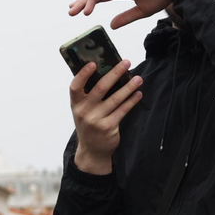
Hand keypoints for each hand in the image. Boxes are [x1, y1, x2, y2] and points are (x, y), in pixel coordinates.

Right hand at [68, 59, 142, 175]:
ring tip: (138, 79)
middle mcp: (84, 112)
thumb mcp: (82, 111)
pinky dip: (132, 101)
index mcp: (75, 105)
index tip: (93, 63)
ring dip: (129, 86)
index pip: (75, 87)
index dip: (83, 74)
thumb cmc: (89, 125)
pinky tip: (138, 94)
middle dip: (115, 73)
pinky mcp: (108, 127)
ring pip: (115, 98)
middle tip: (126, 63)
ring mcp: (96, 120)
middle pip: (100, 88)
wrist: (92, 151)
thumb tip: (106, 73)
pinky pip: (123, 110)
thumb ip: (88, 96)